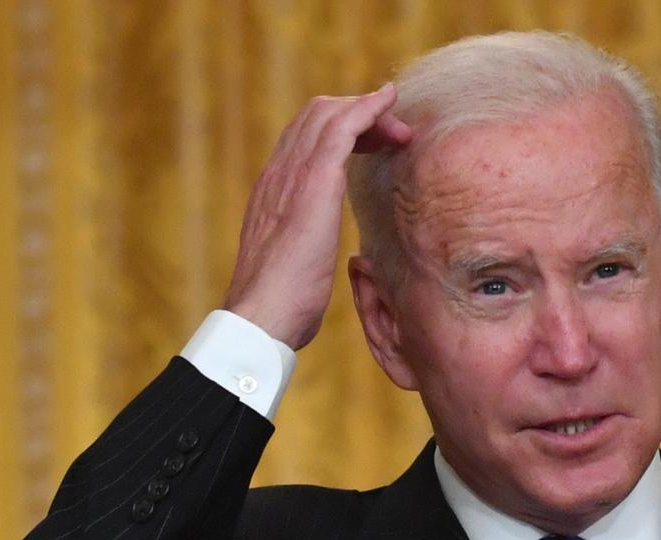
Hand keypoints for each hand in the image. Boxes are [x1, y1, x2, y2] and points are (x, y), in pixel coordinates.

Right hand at [223, 83, 410, 349]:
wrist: (262, 315)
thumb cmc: (282, 306)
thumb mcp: (292, 266)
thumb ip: (300, 248)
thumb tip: (312, 258)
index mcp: (273, 193)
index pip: (302, 141)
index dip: (339, 133)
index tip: (371, 145)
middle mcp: (278, 174)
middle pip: (315, 116)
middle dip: (358, 116)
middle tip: (392, 138)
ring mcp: (292, 174)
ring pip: (328, 113)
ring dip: (369, 112)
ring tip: (398, 131)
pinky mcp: (314, 181)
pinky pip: (343, 126)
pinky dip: (368, 108)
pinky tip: (389, 102)